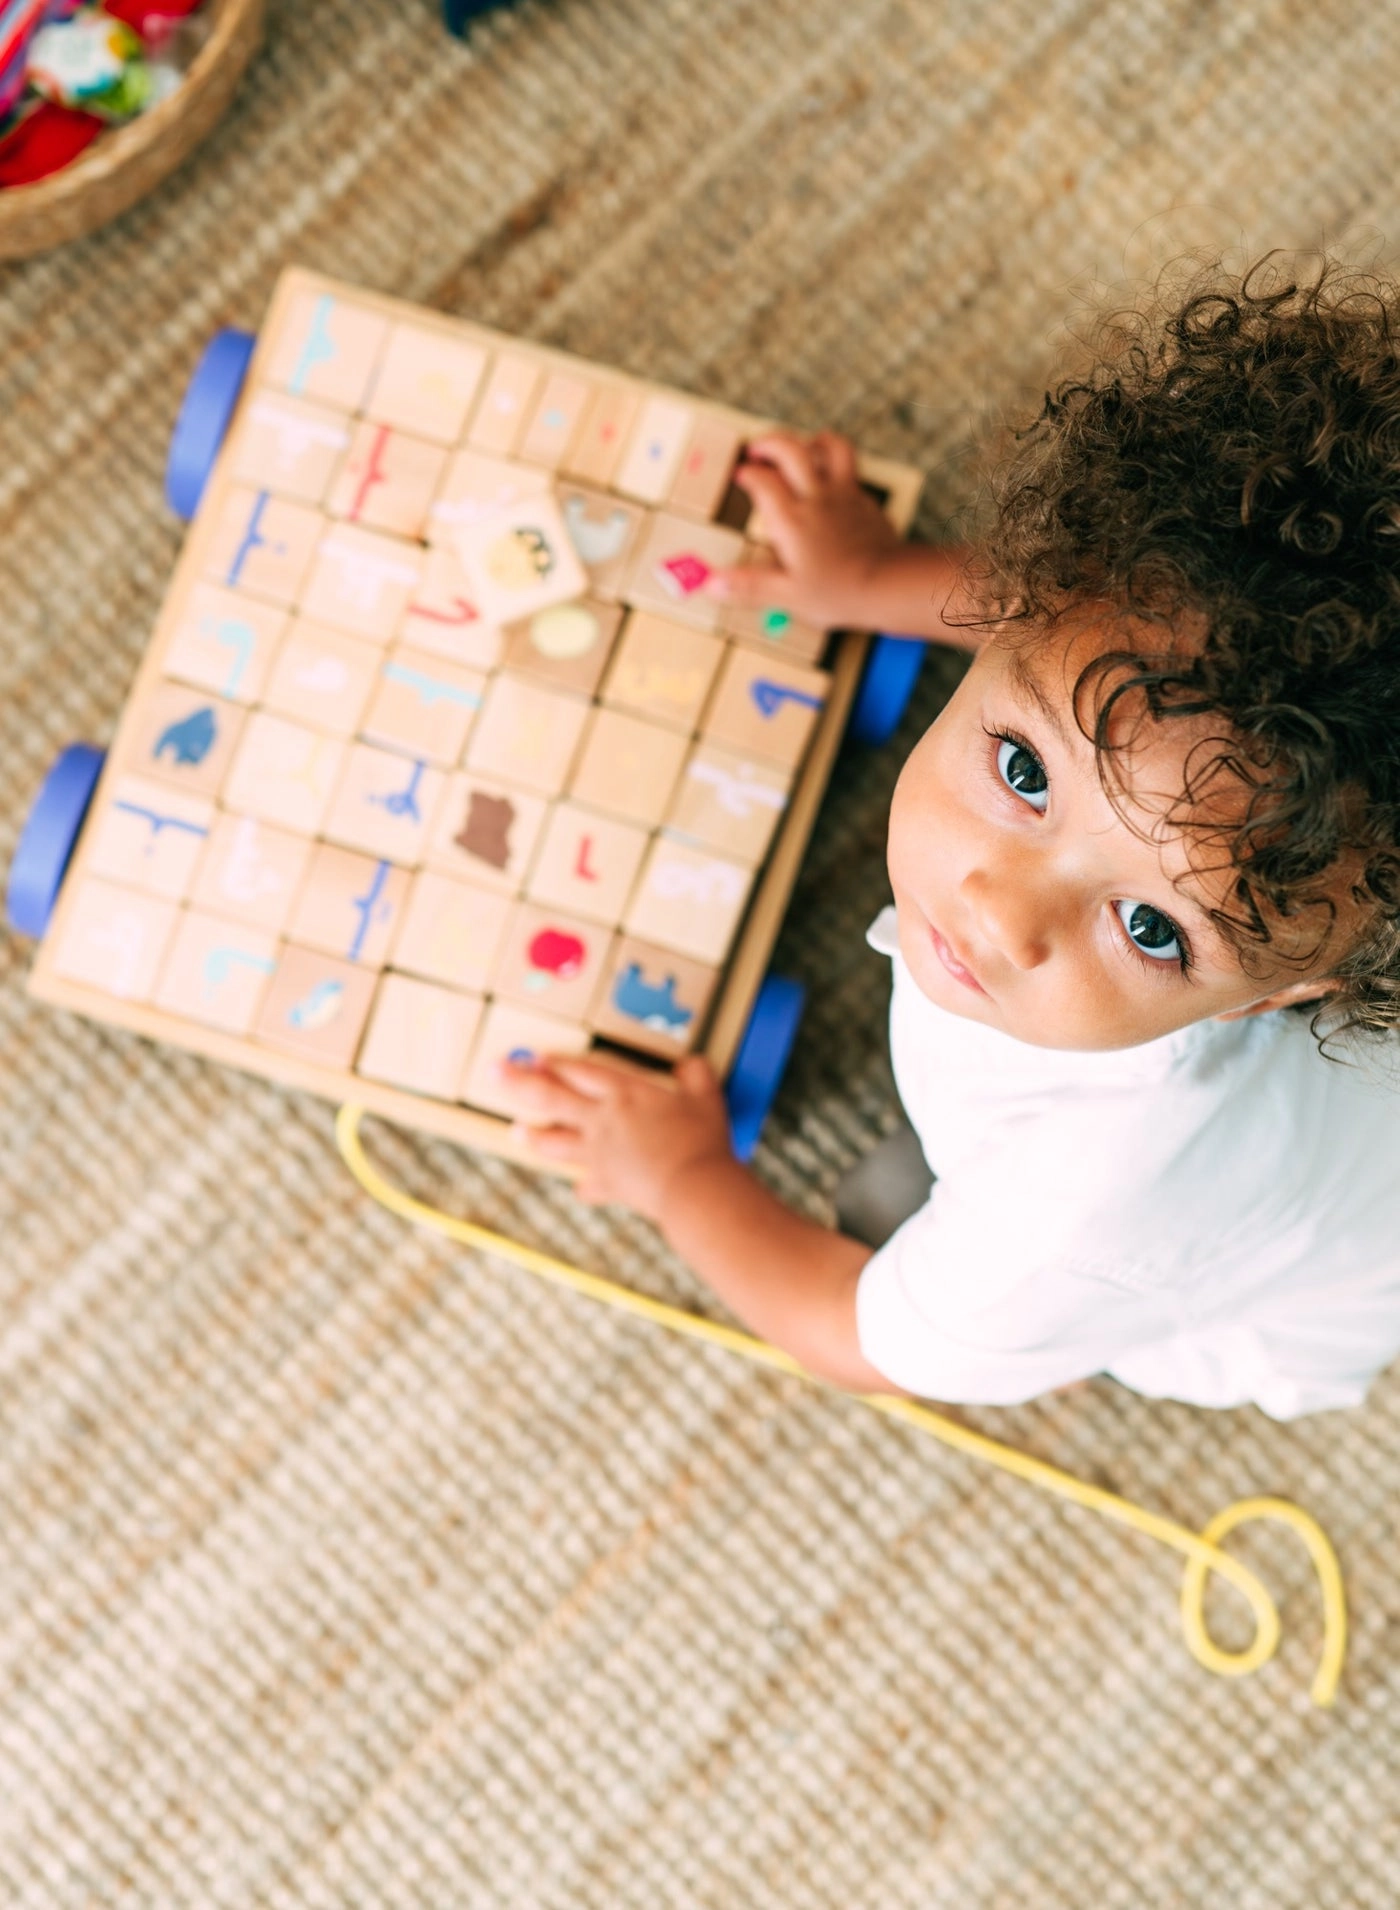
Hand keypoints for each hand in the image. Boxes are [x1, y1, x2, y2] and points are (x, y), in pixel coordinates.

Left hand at [498, 1052, 734, 1219]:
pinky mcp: (607, 1185)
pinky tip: (583, 1186)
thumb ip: (697, 1076)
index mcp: (624, 1093)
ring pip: (554, 1142)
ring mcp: (599, 1154)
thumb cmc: (700, 1139)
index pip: (581, 1071)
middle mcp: (602, 1120)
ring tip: (516, 1130)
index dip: (558, 1062)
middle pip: (550, 1097)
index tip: (537, 1056)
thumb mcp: (707, 1097)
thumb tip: (691, 1064)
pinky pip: (588, 1185)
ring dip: (533, 1135)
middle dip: (519, 1083)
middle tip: (495, 1072)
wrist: (692, 1188)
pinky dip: (585, 1185)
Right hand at [703, 430, 903, 628]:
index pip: (762, 480)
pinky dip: (838, 468)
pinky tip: (832, 483)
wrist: (887, 585)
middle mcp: (815, 498)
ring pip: (830, 447)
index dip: (748, 473)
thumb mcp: (786, 595)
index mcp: (791, 519)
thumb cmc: (839, 592)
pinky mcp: (865, 502)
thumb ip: (749, 586)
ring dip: (813, 441)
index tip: (741, 476)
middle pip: (790, 449)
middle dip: (770, 442)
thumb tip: (712, 584)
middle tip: (758, 448)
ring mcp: (843, 496)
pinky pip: (850, 471)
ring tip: (801, 447)